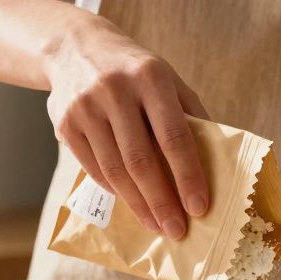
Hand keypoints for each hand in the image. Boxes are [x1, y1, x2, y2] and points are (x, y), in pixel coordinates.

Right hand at [45, 21, 208, 238]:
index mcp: (151, 78)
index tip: (199, 207)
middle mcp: (115, 91)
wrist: (74, 47)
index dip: (187, 175)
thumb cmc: (134, 70)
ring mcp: (86, 108)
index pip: (174, 136)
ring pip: (115, 170)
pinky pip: (93, 168)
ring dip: (138, 204)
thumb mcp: (167, 78)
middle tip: (177, 231)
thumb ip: (190, 114)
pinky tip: (131, 202)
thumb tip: (215, 163)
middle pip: (141, 160)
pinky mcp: (65, 124)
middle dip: (162, 201)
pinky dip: (114, 190)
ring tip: (156, 225)